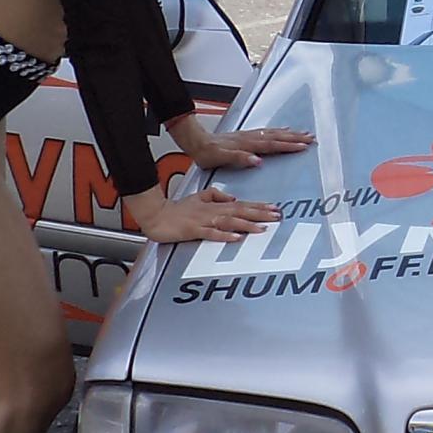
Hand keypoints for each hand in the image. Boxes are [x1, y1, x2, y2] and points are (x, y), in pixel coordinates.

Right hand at [135, 185, 283, 243]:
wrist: (156, 216)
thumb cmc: (176, 209)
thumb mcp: (199, 197)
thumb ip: (216, 195)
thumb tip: (233, 197)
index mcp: (215, 205)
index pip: (242, 205)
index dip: (259, 206)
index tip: (275, 208)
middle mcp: (212, 212)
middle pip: (240, 212)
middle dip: (260, 214)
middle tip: (277, 216)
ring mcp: (204, 221)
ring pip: (229, 222)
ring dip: (247, 224)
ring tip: (262, 228)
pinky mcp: (194, 230)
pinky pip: (211, 233)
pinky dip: (224, 235)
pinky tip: (236, 237)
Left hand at [185, 121, 315, 168]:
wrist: (197, 142)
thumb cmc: (208, 153)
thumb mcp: (221, 158)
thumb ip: (239, 158)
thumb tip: (257, 160)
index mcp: (247, 144)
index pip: (272, 144)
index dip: (289, 145)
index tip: (304, 146)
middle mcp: (250, 138)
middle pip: (277, 136)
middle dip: (295, 138)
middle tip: (311, 138)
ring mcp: (249, 135)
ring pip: (274, 133)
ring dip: (290, 133)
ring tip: (304, 133)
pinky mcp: (246, 136)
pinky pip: (267, 132)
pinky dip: (279, 131)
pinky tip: (283, 131)